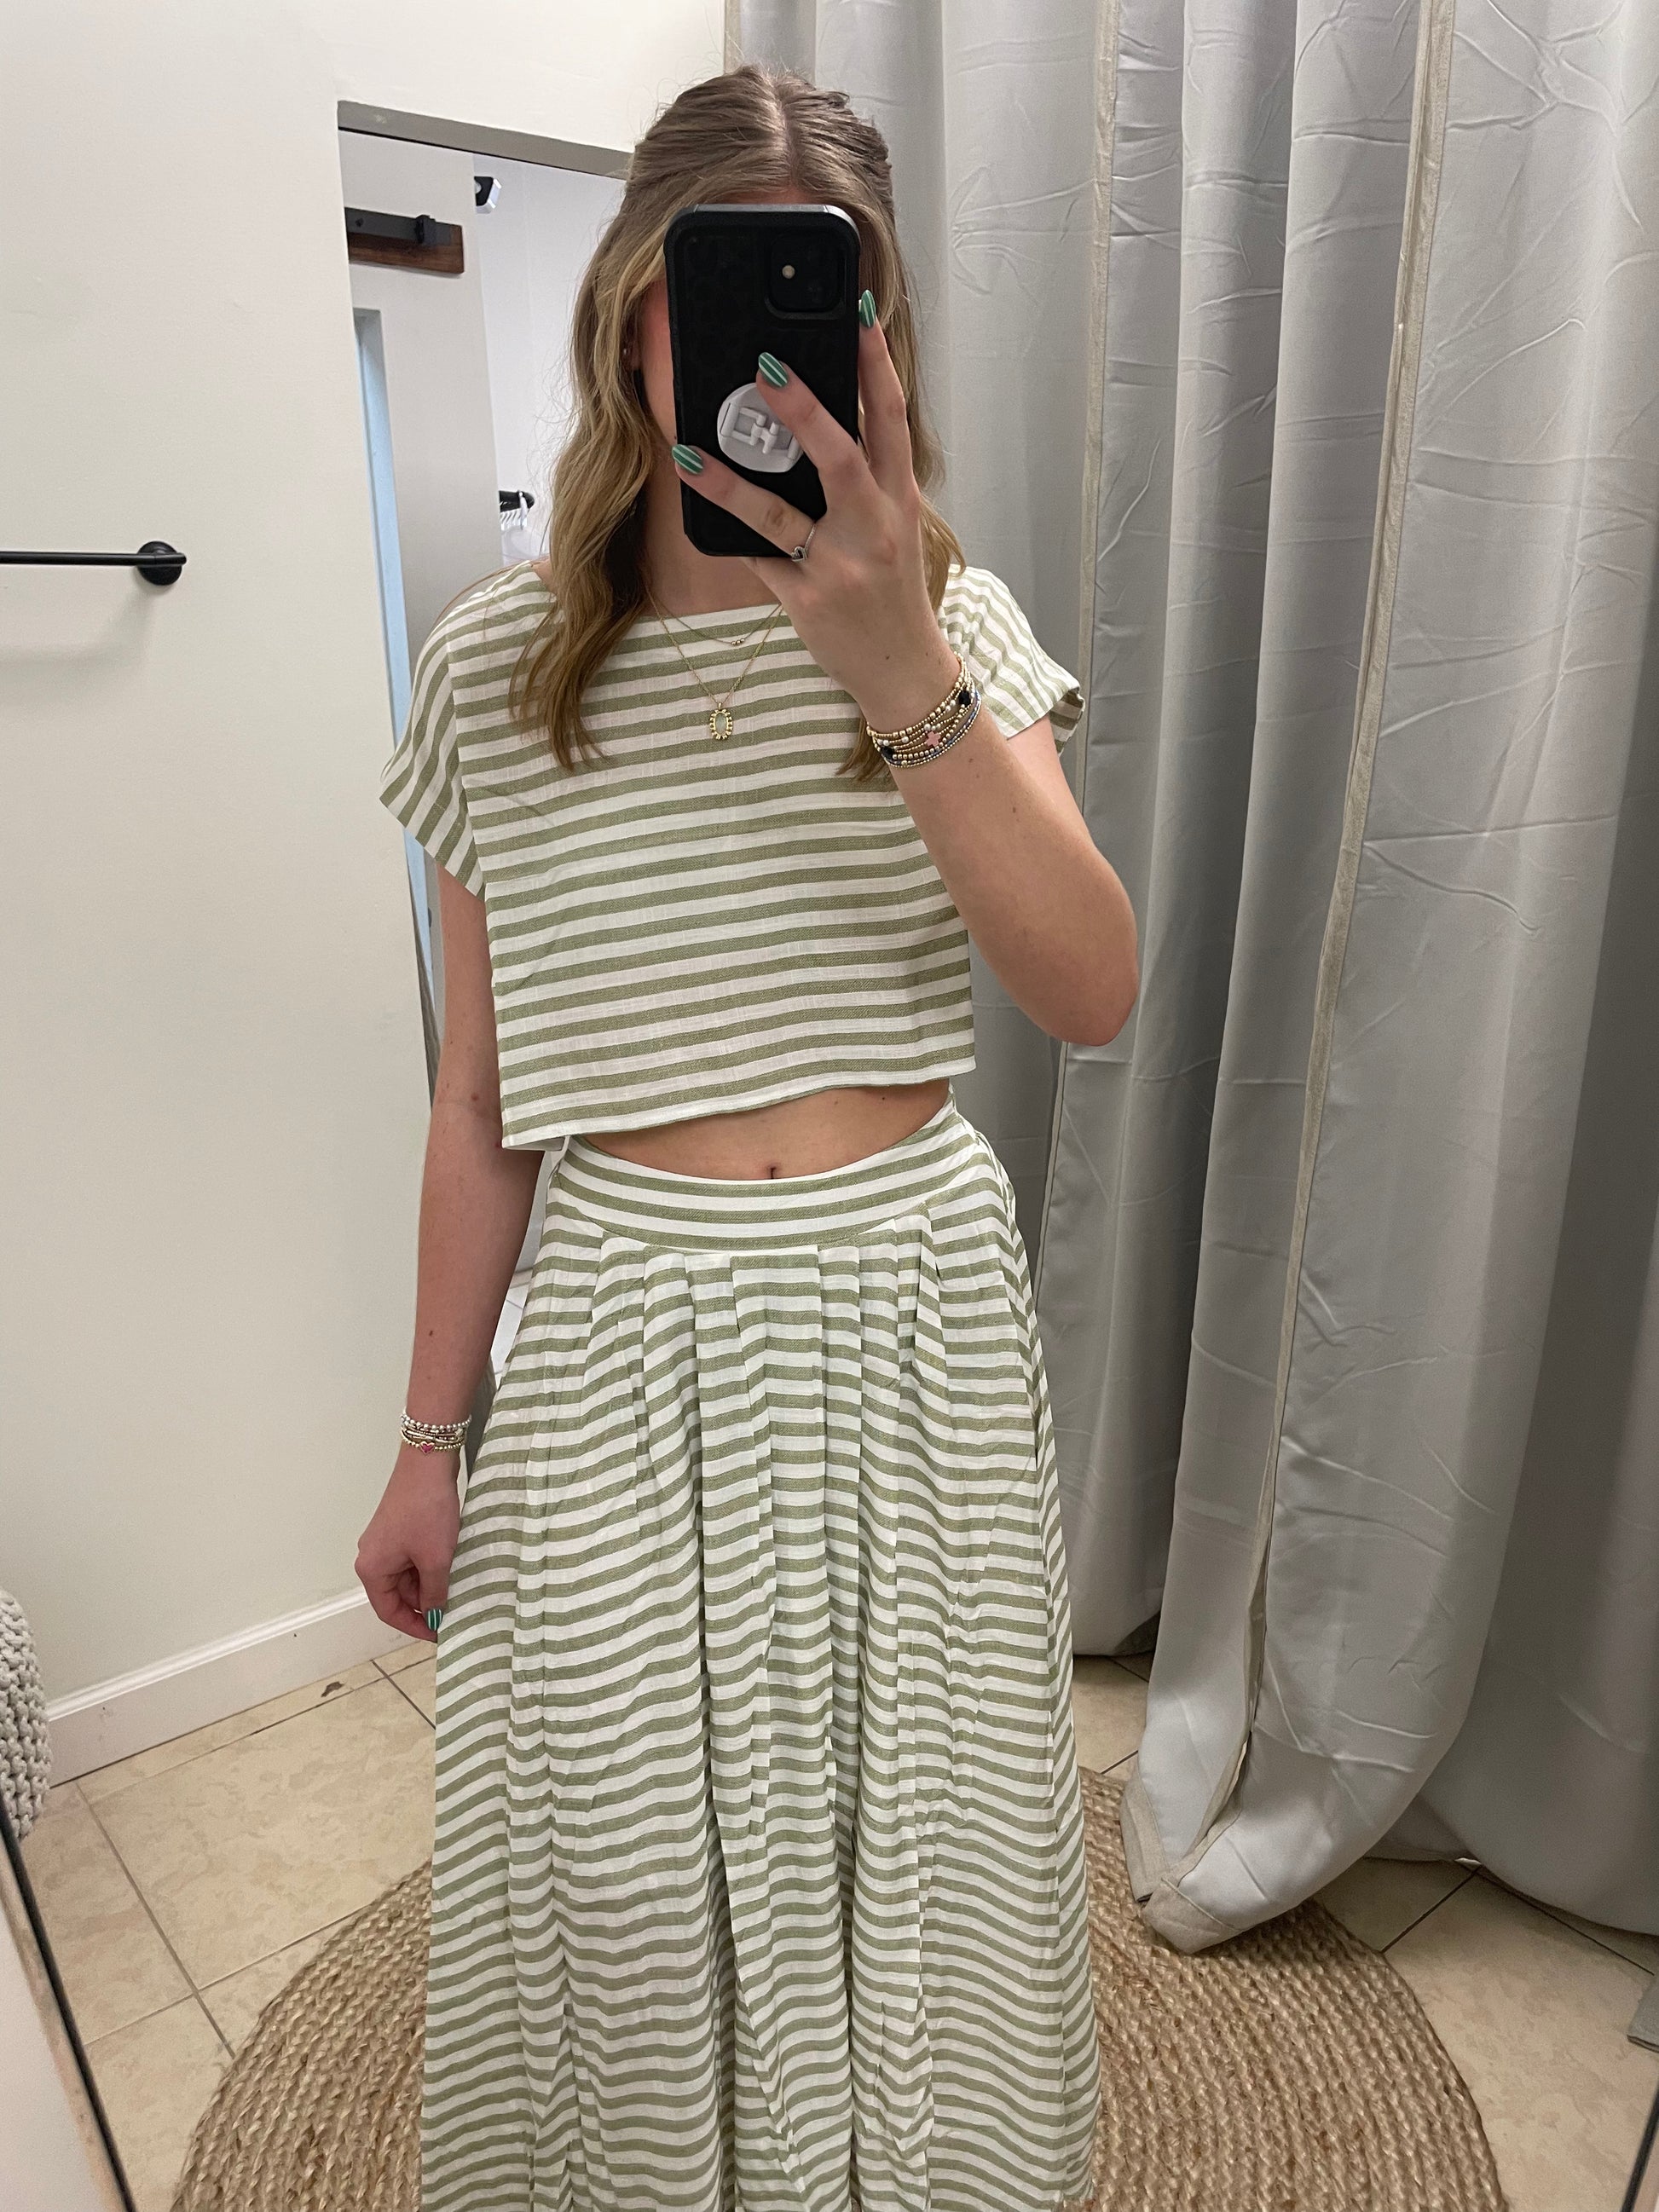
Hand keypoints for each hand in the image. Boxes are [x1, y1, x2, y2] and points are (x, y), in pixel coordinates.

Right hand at [355, 1448, 459, 1642]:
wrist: (427, 1463)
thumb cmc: (427, 1512)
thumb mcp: (436, 1559)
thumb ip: (435, 1592)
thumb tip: (436, 1615)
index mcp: (372, 1569)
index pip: (389, 1611)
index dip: (414, 1626)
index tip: (438, 1633)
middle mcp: (371, 1556)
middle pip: (396, 1594)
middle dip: (424, 1604)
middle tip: (452, 1612)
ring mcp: (384, 1541)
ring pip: (406, 1576)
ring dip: (428, 1584)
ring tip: (455, 1589)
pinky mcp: (397, 1528)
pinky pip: (411, 1558)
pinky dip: (428, 1566)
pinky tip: (450, 1567)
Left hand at [670, 301, 961, 730]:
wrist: (904, 669)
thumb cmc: (893, 587)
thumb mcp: (895, 524)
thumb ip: (866, 475)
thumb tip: (813, 416)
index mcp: (898, 497)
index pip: (891, 419)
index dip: (875, 364)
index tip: (856, 313)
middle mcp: (873, 527)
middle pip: (840, 457)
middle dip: (803, 410)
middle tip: (764, 368)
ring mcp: (839, 567)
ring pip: (780, 516)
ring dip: (731, 482)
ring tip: (690, 451)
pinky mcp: (808, 601)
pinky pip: (758, 560)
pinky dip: (726, 532)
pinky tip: (696, 503)